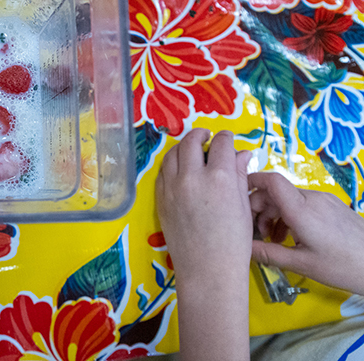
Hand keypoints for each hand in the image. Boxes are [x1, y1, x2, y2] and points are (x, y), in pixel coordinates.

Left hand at [157, 129, 253, 281]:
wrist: (208, 269)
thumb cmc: (233, 242)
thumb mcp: (243, 205)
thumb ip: (240, 175)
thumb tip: (242, 153)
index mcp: (220, 178)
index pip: (221, 143)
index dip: (225, 137)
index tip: (227, 138)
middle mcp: (193, 177)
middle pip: (191, 142)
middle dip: (200, 134)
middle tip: (206, 136)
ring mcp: (172, 187)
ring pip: (172, 154)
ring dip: (182, 147)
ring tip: (191, 149)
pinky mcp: (160, 198)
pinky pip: (162, 172)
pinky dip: (170, 164)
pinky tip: (178, 167)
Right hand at [250, 172, 363, 294]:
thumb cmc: (345, 265)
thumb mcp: (301, 264)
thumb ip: (268, 254)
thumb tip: (243, 249)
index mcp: (301, 209)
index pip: (270, 180)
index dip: (250, 183)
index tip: (237, 197)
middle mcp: (312, 198)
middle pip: (275, 191)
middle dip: (259, 208)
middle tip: (256, 233)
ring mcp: (324, 200)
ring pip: (288, 198)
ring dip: (274, 214)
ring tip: (274, 239)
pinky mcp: (332, 206)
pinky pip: (302, 203)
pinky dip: (290, 215)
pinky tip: (292, 236)